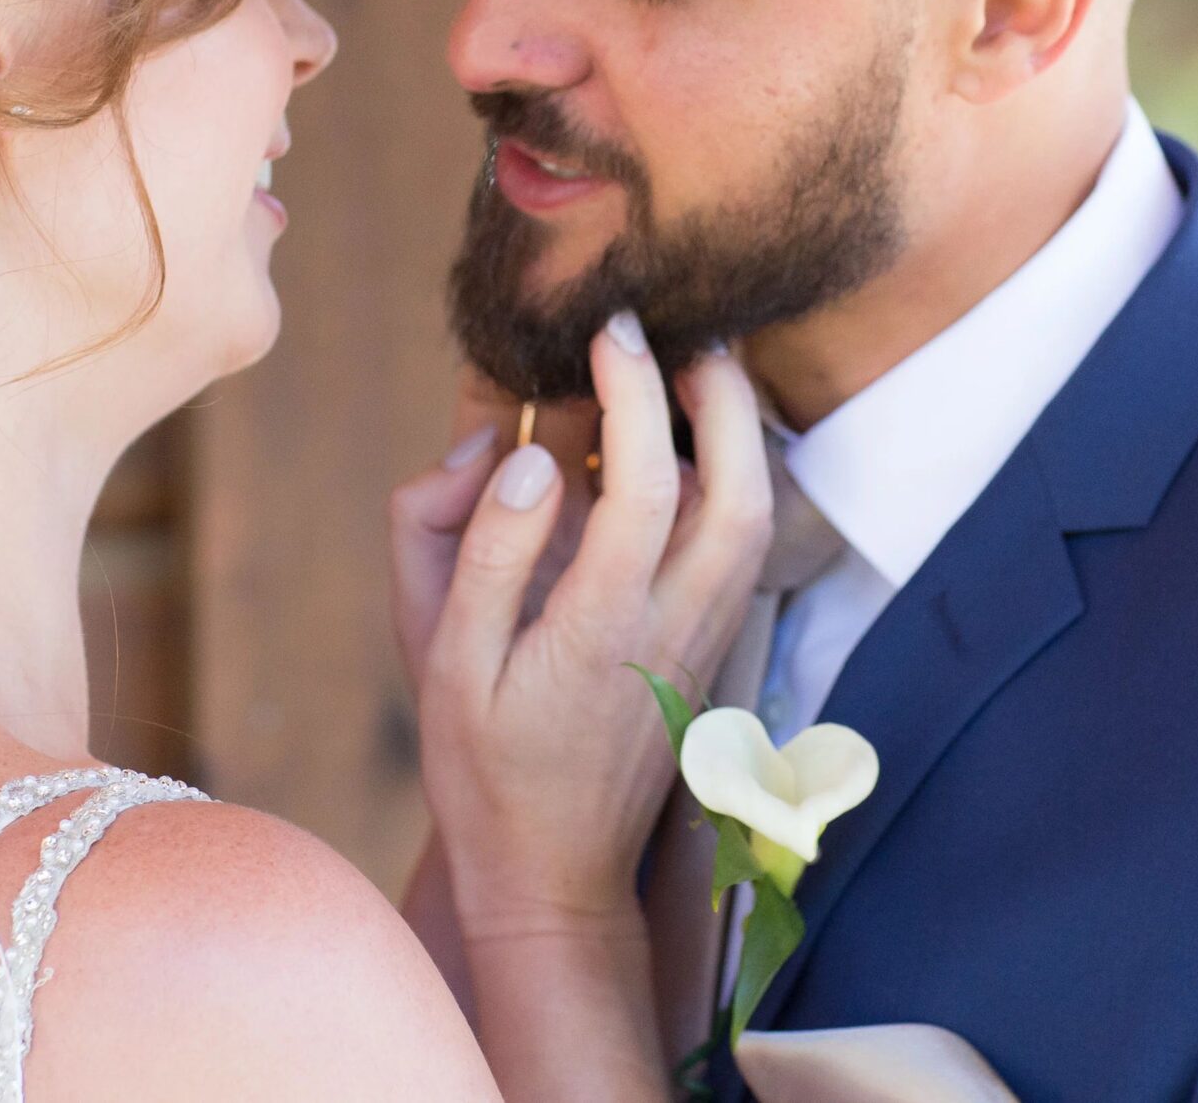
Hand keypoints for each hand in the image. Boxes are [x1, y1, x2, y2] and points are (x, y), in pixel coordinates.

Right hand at [392, 314, 772, 943]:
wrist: (551, 872)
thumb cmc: (481, 765)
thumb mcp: (443, 661)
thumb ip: (479, 549)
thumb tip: (525, 451)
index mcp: (599, 630)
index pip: (641, 488)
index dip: (635, 395)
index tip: (612, 328)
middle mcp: (672, 629)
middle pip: (739, 494)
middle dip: (722, 396)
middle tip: (683, 326)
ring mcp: (705, 641)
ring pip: (755, 518)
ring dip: (737, 431)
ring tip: (693, 363)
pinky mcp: (712, 648)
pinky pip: (741, 544)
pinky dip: (729, 475)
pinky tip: (688, 439)